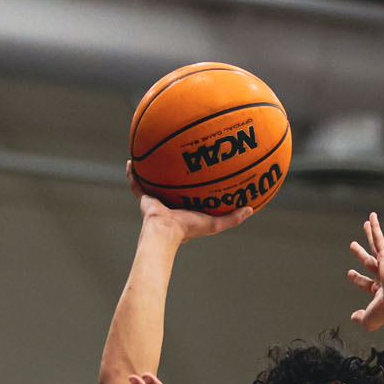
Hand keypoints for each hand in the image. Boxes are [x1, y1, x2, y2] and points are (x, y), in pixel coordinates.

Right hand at [130, 163, 252, 242]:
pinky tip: (131, 160)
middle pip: (172, 182)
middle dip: (174, 170)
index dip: (194, 182)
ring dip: (152, 167)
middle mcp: (170, 201)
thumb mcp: (215, 224)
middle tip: (179, 154)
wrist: (165, 232)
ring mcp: (156, 198)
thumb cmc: (189, 229)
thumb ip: (233, 218)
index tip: (201, 169)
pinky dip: (132, 173)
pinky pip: (136, 182)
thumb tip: (251, 209)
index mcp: (185, 207)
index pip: (190, 191)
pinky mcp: (144, 198)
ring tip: (153, 151)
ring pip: (153, 179)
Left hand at [346, 213, 383, 332]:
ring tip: (365, 223)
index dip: (357, 279)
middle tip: (353, 246)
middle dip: (361, 254)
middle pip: (369, 262)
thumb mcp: (368, 320)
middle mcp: (383, 277)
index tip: (350, 274)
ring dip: (370, 234)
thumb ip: (360, 317)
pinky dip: (375, 228)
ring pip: (375, 246)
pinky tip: (372, 217)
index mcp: (380, 291)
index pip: (366, 283)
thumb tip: (353, 316)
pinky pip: (379, 240)